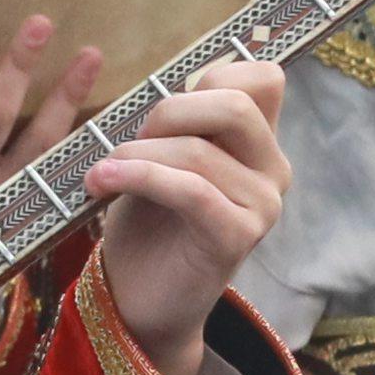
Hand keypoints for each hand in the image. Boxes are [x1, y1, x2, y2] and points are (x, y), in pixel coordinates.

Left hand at [86, 55, 288, 374]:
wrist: (138, 300)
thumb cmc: (147, 223)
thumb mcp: (162, 157)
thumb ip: (180, 122)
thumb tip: (170, 88)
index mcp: (258, 143)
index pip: (264, 77)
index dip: (214, 74)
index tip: (167, 110)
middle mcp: (273, 170)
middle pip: (236, 103)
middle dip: (169, 112)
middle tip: (129, 143)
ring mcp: (262, 206)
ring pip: (200, 150)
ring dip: (137, 154)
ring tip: (102, 172)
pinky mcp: (237, 237)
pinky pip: (190, 190)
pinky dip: (139, 178)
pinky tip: (101, 183)